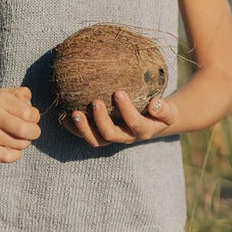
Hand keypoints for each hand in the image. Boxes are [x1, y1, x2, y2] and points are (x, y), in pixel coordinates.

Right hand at [0, 86, 40, 162]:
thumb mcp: (0, 94)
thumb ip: (20, 94)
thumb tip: (31, 104)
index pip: (29, 113)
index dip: (35, 117)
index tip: (30, 118)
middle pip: (26, 130)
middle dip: (34, 132)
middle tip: (31, 131)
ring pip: (19, 144)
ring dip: (25, 143)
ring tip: (19, 138)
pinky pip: (9, 157)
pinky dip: (16, 155)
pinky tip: (13, 149)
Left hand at [63, 90, 177, 147]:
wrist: (156, 122)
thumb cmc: (160, 112)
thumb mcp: (169, 111)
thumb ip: (164, 109)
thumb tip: (155, 103)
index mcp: (144, 130)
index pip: (135, 123)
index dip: (126, 111)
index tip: (118, 92)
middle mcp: (127, 137)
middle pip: (111, 135)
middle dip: (101, 121)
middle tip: (95, 102)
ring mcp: (113, 138)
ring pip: (96, 140)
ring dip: (83, 128)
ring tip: (74, 113)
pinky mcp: (102, 136)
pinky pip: (86, 135)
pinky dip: (73, 127)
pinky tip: (62, 115)